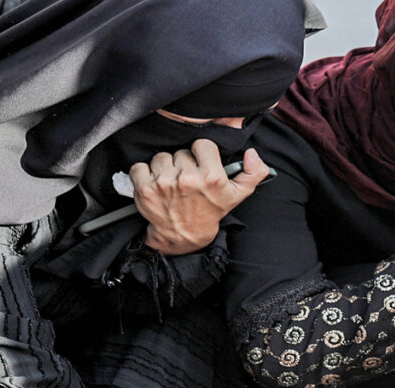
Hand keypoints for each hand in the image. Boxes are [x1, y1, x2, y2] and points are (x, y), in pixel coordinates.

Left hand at [130, 139, 269, 254]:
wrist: (184, 236)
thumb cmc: (210, 211)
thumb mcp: (238, 195)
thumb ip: (254, 173)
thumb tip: (252, 153)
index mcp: (211, 177)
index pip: (202, 144)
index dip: (202, 154)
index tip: (202, 165)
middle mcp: (187, 178)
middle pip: (181, 151)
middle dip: (183, 163)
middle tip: (187, 179)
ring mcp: (164, 183)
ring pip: (161, 157)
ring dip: (164, 167)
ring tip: (172, 182)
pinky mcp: (145, 189)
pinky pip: (140, 166)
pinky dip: (145, 174)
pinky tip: (156, 185)